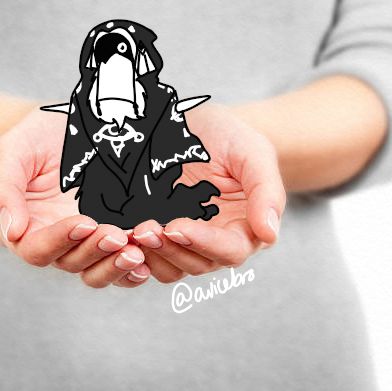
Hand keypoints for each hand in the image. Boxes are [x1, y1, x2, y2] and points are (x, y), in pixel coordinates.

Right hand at [0, 108, 150, 287]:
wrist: (67, 123)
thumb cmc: (35, 137)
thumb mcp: (12, 153)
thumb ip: (4, 191)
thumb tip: (12, 232)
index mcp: (24, 227)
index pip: (36, 249)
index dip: (59, 241)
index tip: (84, 222)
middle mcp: (54, 239)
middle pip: (70, 262)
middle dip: (94, 251)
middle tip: (117, 235)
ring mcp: (83, 239)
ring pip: (96, 269)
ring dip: (116, 264)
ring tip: (136, 252)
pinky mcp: (109, 232)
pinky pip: (118, 260)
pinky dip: (132, 267)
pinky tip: (147, 259)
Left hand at [131, 104, 285, 282]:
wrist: (199, 124)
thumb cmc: (232, 136)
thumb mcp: (252, 152)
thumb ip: (266, 192)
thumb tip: (270, 235)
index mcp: (245, 227)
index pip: (230, 250)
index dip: (204, 243)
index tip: (177, 226)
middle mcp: (217, 240)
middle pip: (198, 264)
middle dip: (171, 249)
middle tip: (145, 229)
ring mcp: (187, 239)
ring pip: (172, 267)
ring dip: (152, 255)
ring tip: (133, 231)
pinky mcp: (161, 232)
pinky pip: (149, 256)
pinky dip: (136, 252)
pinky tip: (121, 236)